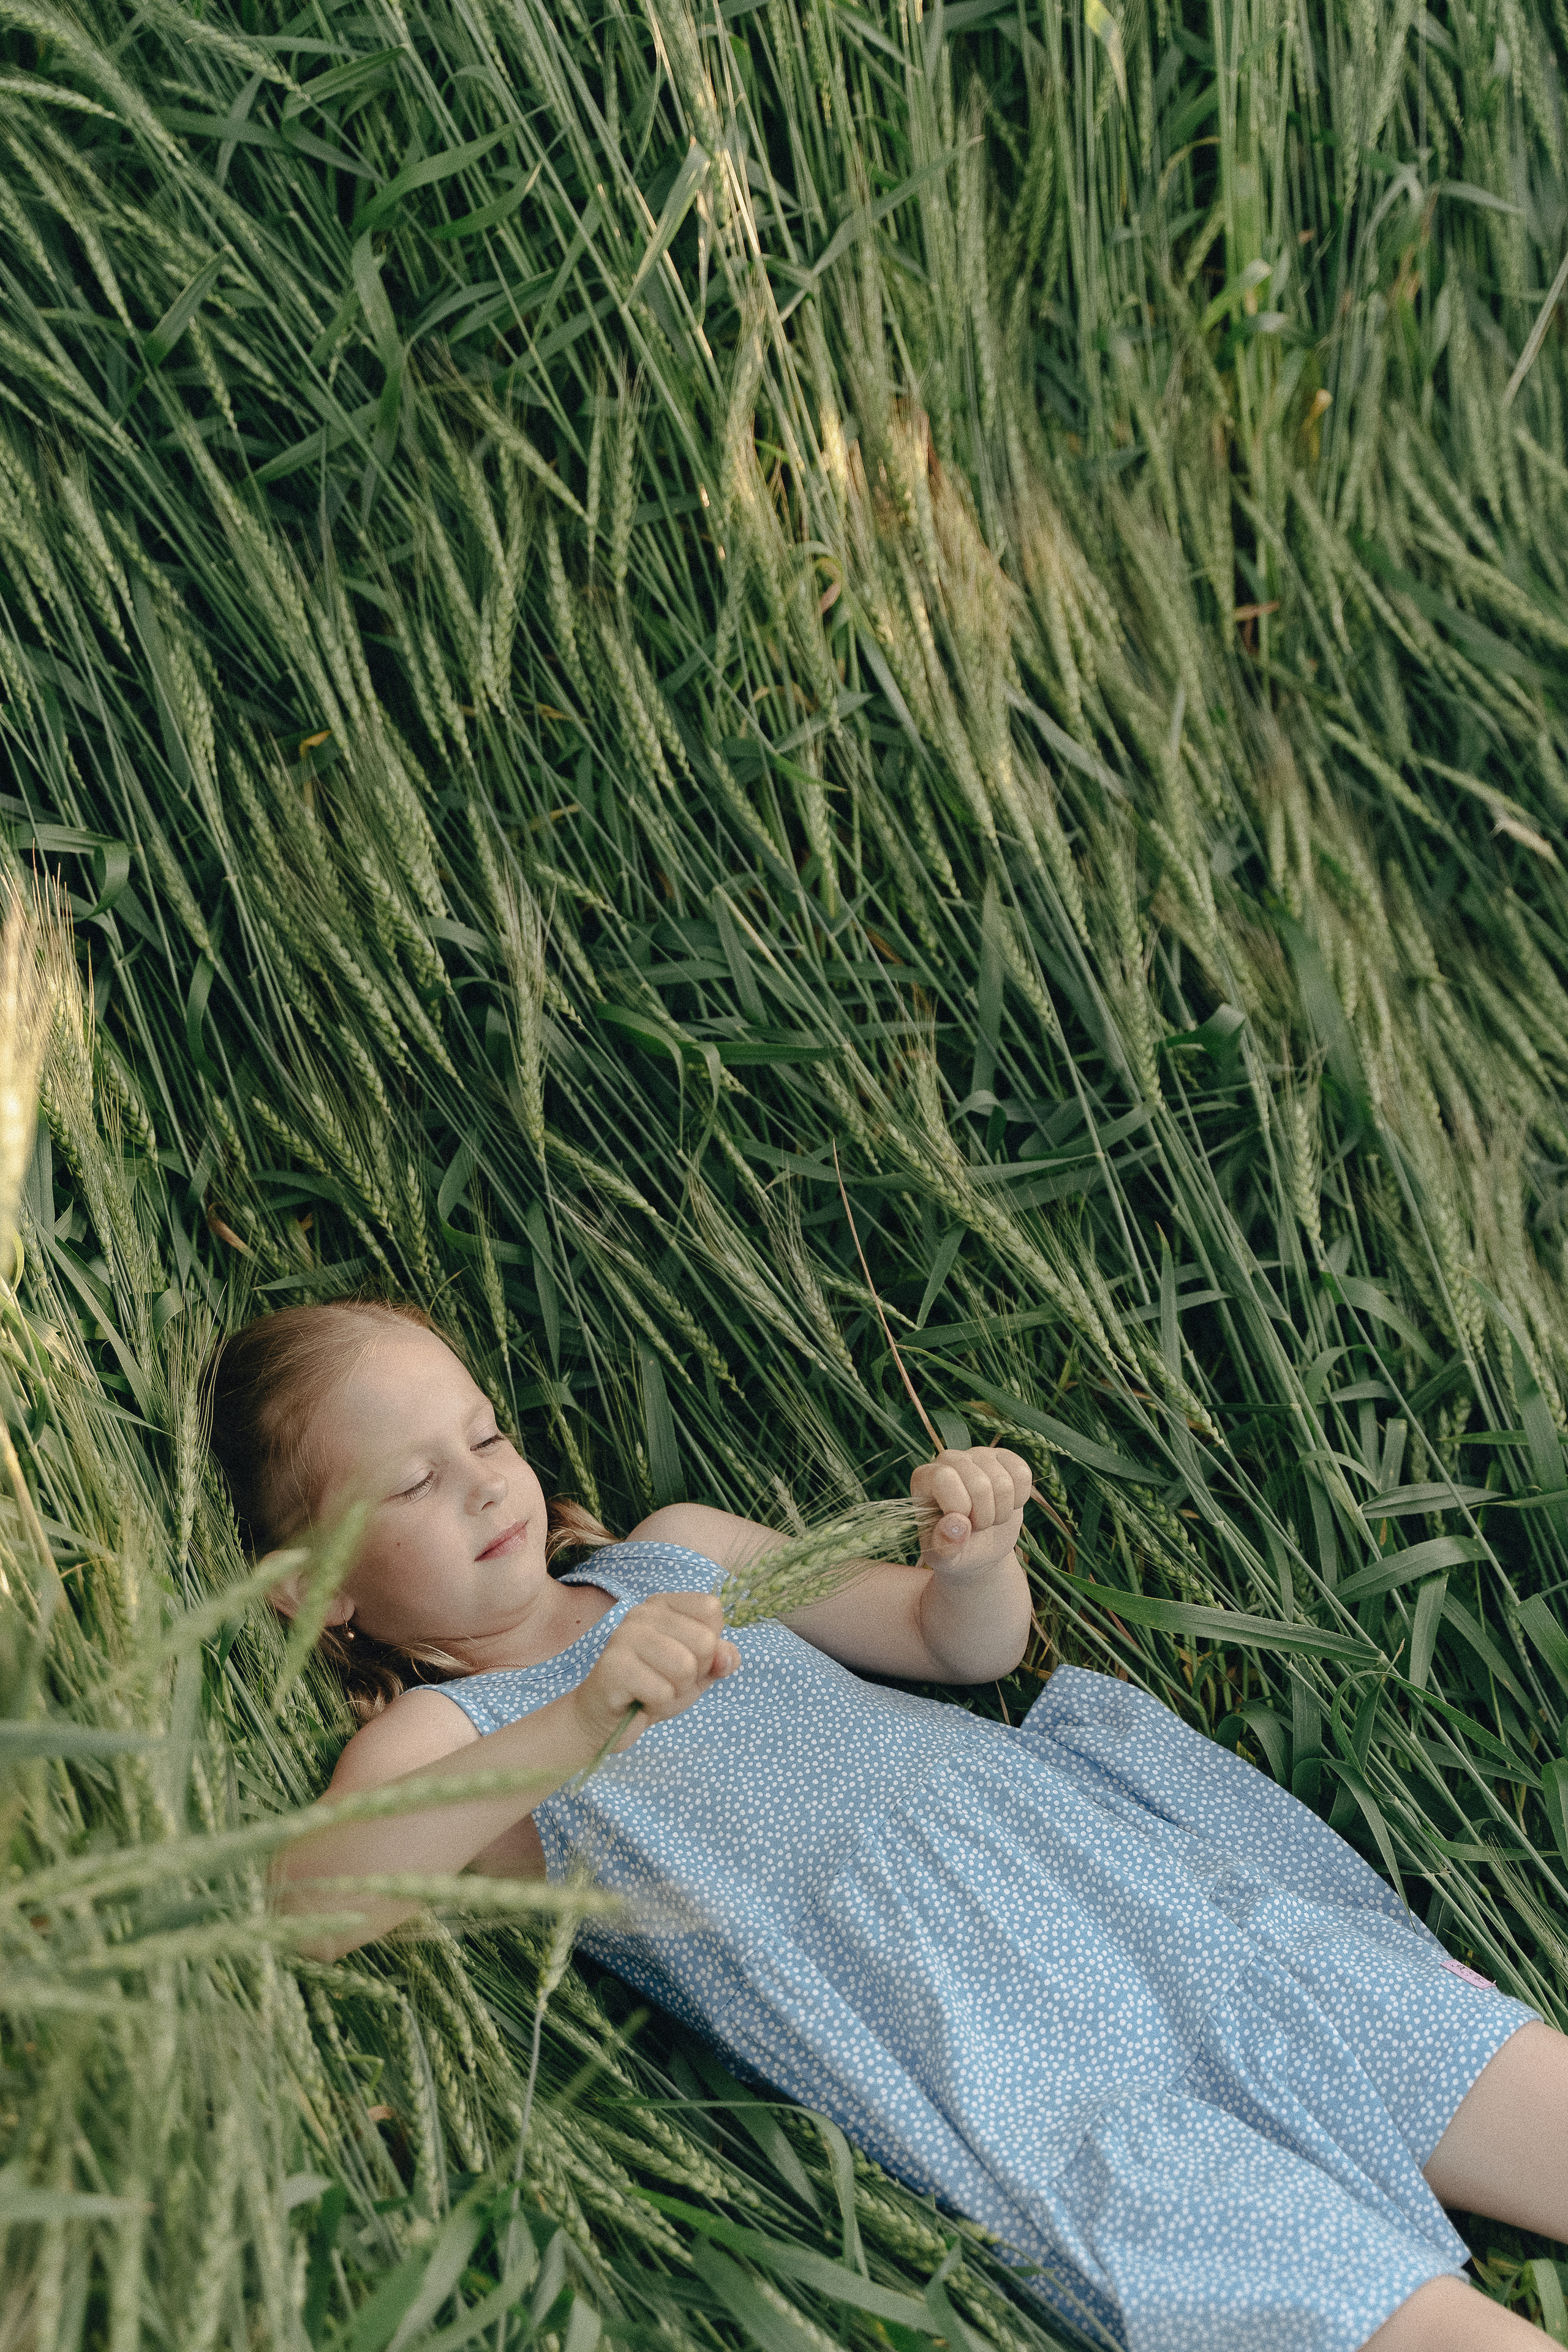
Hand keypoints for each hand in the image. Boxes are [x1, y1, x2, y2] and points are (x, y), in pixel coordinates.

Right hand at [570, 1591, 739, 1751]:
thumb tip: (727, 1656)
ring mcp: (625, 1636)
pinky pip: (662, 1691)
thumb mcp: (698, 1671)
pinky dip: (657, 1704)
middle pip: (704, 1640)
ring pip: (685, 1666)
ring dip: (675, 1690)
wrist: (608, 1719)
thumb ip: (721, 1658)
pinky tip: (638, 1698)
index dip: (710, 1644)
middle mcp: (643, 1612)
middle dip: (694, 1672)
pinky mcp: (613, 1666)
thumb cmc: (655, 1687)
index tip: (686, 1657)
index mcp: (664, 1604)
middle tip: (667, 1678)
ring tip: (653, 1688)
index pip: (711, 1610)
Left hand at [912, 1447, 1030, 1579]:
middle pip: (980, 1484)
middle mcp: (949, 1459)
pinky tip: (1005, 1505)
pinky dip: (1019, 1499)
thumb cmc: (955, 1549)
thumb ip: (944, 1545)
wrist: (980, 1547)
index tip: (959, 1525)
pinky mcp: (1004, 1457)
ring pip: (1004, 1483)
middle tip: (976, 1526)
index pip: (944, 1478)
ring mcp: (978, 1455)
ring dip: (1002, 1512)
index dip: (958, 1507)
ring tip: (989, 1518)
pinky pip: (1022, 1474)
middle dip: (984, 1517)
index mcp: (924, 1478)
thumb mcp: (943, 1558)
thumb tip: (957, 1524)